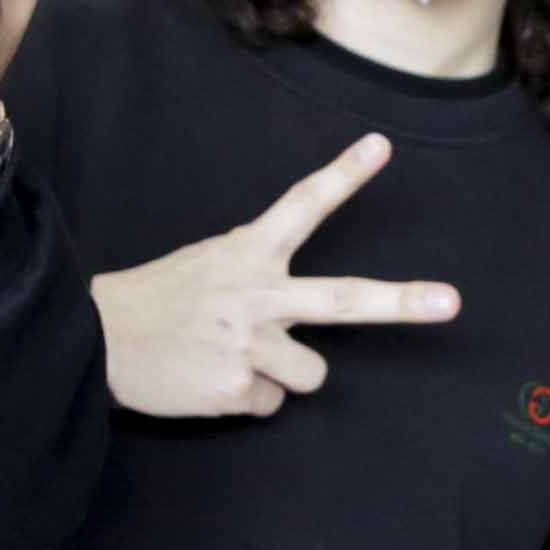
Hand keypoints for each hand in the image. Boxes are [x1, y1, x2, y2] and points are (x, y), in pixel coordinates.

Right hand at [90, 134, 458, 417]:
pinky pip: (269, 403)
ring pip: (311, 373)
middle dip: (402, 303)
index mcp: (247, 253)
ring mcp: (248, 343)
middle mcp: (255, 294)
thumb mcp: (209, 262)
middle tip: (452, 303)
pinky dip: (244, 397)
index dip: (344, 175)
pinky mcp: (236, 387)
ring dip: (280, 373)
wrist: (97, 340)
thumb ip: (259, 271)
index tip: (382, 146)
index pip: (302, 206)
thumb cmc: (161, 299)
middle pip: (344, 299)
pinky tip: (209, 379)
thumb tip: (303, 317)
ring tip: (232, 358)